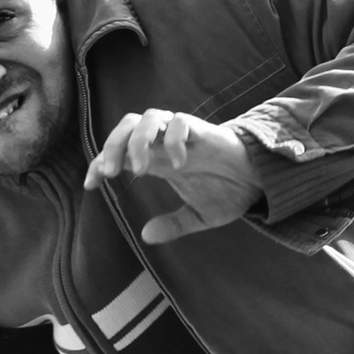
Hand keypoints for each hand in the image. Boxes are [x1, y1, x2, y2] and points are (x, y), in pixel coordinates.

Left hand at [86, 109, 258, 244]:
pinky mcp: (204, 131)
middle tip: (109, 173)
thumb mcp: (198, 216)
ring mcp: (184, 135)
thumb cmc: (229, 191)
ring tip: (140, 170)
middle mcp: (166, 144)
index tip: (91, 185)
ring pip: (148, 117)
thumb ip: (173, 225)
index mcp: (159, 160)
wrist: (262, 181)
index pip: (119, 151)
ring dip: (137, 141)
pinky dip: (173, 140)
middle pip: (126, 125)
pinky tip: (180, 163)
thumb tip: (145, 236)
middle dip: (112, 146)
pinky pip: (180, 122)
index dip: (99, 163)